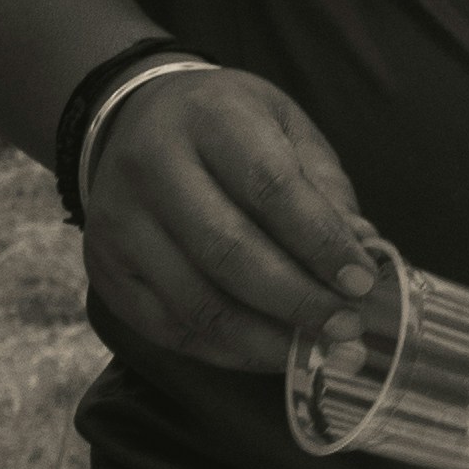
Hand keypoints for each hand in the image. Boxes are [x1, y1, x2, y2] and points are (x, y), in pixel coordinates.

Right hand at [77, 65, 371, 375]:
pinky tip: (268, 351)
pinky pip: (170, 328)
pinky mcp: (105, 269)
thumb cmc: (226, 125)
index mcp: (208, 117)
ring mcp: (119, 222)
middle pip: (229, 252)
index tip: (362, 283)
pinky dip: (227, 351)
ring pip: (198, 302)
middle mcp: (152, 166)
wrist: (132, 119)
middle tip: (347, 327)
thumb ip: (323, 186)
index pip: (269, 187)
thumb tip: (361, 251)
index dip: (320, 242)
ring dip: (267, 339)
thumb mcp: (283, 125)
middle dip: (297, 301)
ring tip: (315, 349)